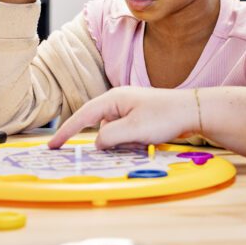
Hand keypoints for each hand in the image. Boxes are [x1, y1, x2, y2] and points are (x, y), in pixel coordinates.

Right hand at [47, 87, 197, 149]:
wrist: (193, 112)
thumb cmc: (165, 117)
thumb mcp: (133, 130)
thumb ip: (108, 136)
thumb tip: (97, 143)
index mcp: (114, 99)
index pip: (83, 115)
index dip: (66, 131)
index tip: (52, 145)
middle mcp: (119, 101)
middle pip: (100, 126)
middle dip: (109, 141)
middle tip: (123, 146)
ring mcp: (129, 108)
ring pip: (114, 132)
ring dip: (124, 143)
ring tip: (144, 141)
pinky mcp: (139, 117)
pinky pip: (126, 133)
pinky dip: (132, 142)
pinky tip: (147, 142)